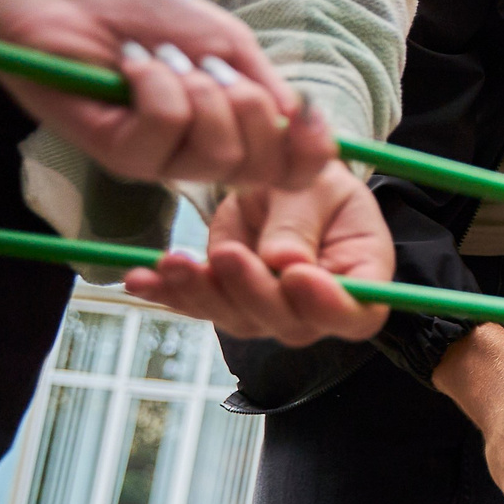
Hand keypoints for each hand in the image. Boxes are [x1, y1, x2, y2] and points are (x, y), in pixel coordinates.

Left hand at [0, 0, 333, 190]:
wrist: (65, 1)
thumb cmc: (139, 14)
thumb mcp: (224, 40)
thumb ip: (265, 84)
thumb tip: (300, 118)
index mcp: (233, 129)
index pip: (291, 169)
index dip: (311, 150)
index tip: (306, 112)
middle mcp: (200, 153)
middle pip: (261, 167)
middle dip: (249, 106)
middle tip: (211, 67)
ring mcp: (161, 160)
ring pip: (219, 152)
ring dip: (199, 90)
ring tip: (165, 61)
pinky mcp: (121, 155)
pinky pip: (167, 128)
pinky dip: (156, 84)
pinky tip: (132, 68)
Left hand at [124, 162, 393, 344]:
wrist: (279, 182)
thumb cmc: (315, 181)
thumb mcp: (316, 186)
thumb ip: (301, 224)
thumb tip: (283, 263)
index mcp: (361, 277)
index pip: (356, 313)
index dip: (329, 306)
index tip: (298, 276)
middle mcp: (316, 307)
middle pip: (289, 322)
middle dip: (252, 291)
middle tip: (227, 254)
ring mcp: (269, 311)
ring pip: (237, 319)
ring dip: (202, 293)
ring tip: (173, 261)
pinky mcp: (226, 301)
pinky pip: (198, 304)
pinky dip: (168, 293)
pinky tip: (142, 280)